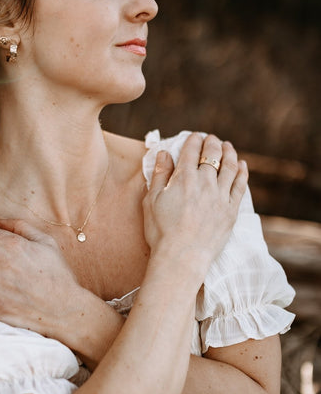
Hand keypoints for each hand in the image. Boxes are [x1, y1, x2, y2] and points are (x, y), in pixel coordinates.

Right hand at [143, 133, 247, 276]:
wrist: (181, 257)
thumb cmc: (161, 231)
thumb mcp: (152, 200)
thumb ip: (160, 174)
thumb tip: (164, 153)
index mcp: (184, 178)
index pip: (191, 151)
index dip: (193, 140)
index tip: (194, 137)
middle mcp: (205, 182)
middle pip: (212, 154)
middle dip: (211, 142)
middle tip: (211, 138)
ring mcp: (220, 196)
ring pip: (230, 166)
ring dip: (229, 152)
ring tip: (228, 146)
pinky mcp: (231, 210)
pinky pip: (240, 186)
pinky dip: (242, 173)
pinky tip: (242, 165)